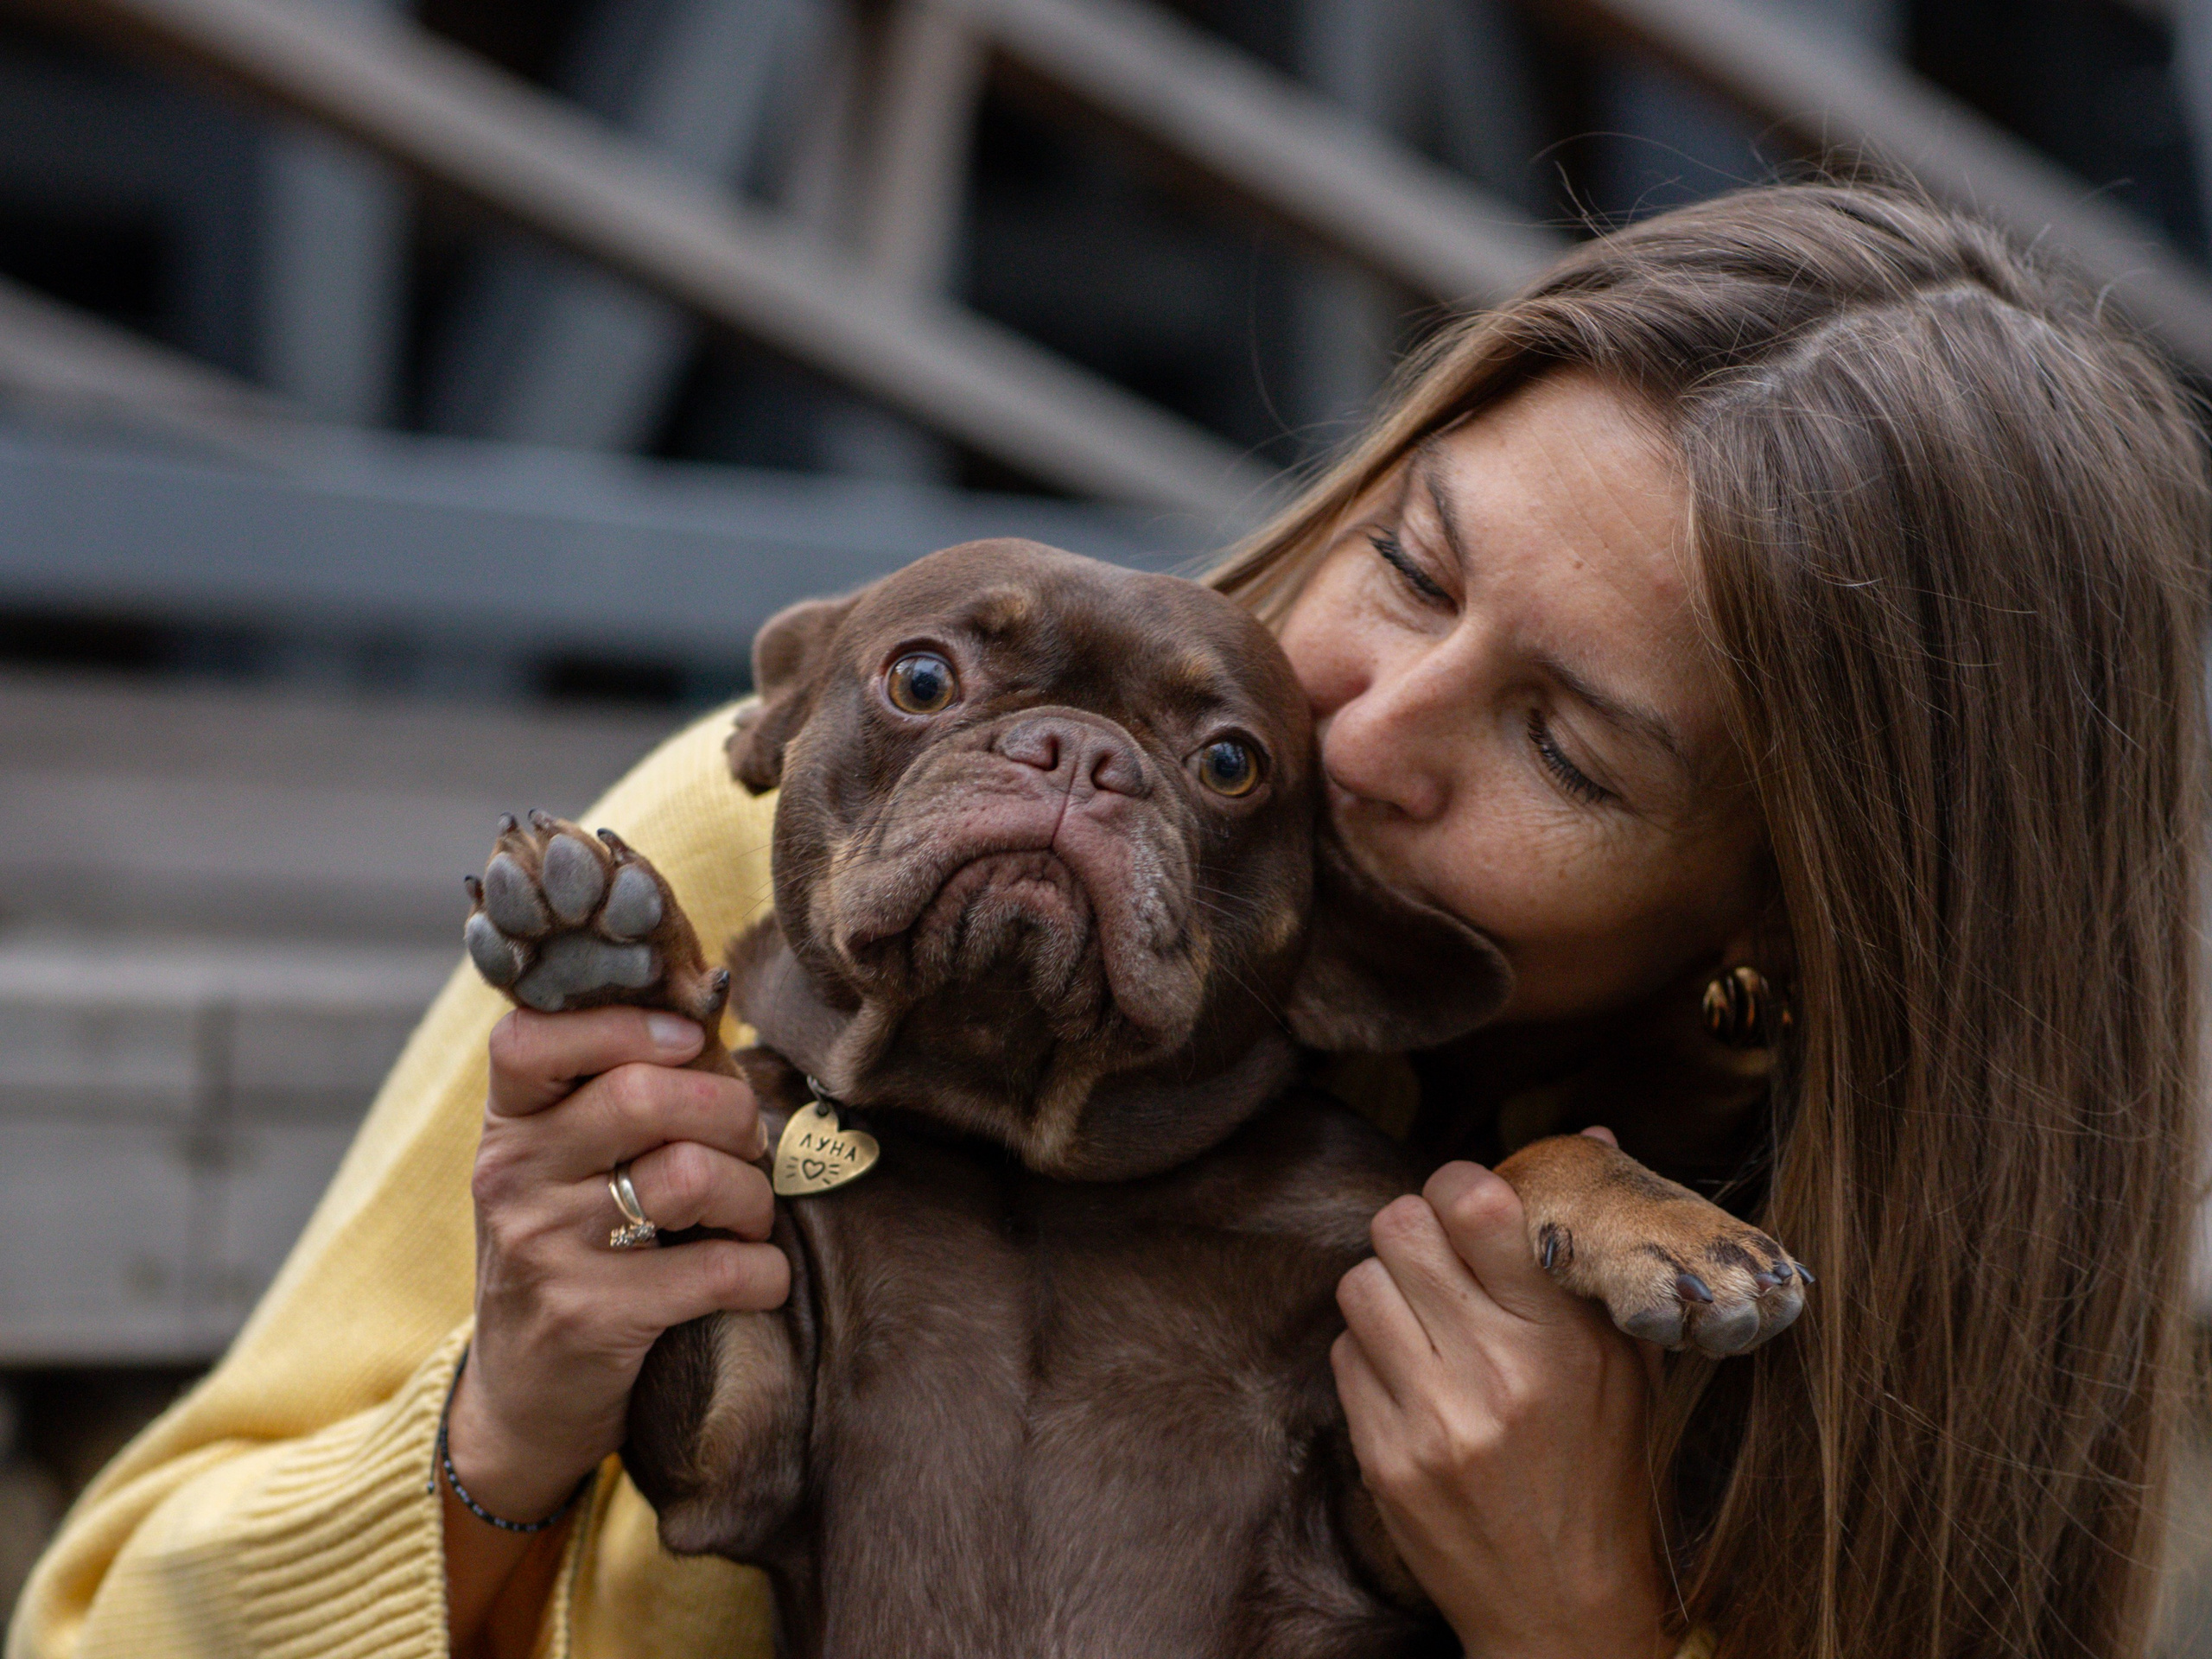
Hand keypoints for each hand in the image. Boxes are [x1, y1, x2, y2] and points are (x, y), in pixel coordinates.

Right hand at [450, 1006, 787, 1522]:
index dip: (624, 1024)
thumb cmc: (572, 1250)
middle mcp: (512, 1177)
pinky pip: (717, 1269)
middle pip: (643, 1095)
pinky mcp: (590, 1318)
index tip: (689, 1039)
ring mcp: (545, 1248)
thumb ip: (615, 1088)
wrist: (524, 1398)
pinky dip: (764, 1272)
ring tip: (749, 1215)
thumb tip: (712, 1004)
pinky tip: (759, 1278)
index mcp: (508, 1124)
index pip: (531, 1037)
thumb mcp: (562, 1165)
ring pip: (691, 1175)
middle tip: (749, 1140)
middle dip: (729, 1110)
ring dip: (752, 1195)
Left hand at [1332, 1151, 1670, 1658]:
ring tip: (1422, 1318)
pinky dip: (1368, 1352)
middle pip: (1398, 1228)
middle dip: (1414, 1229)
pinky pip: (1342, 1355)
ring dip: (1384, 1288)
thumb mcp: (1628, 1364)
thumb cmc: (1606, 1476)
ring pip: (1358, 1285)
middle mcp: (1492, 1373)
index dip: (1459, 1183)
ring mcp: (1429, 1419)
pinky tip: (1409, 1376)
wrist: (1565, 1613)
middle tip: (1438, 1257)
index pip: (1475, 1204)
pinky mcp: (1383, 1459)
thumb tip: (1584, 1136)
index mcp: (1560, 1340)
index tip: (1469, 1202)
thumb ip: (1595, 1254)